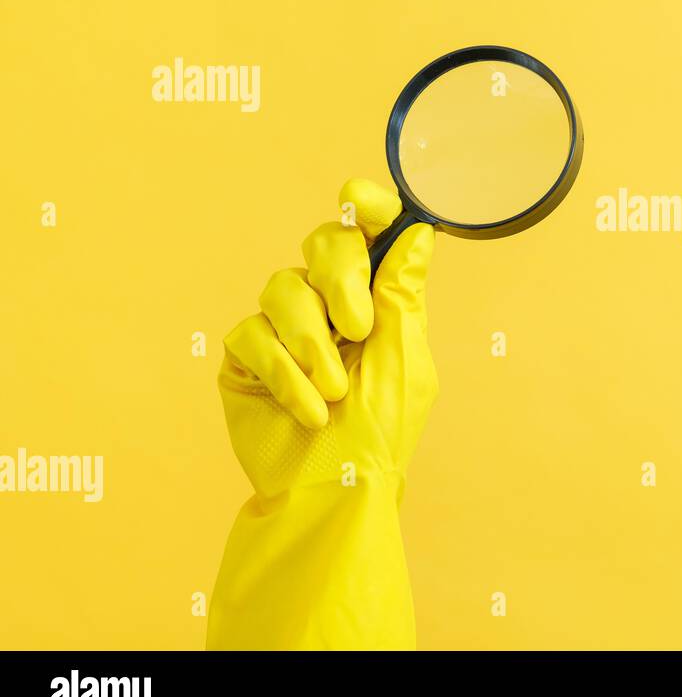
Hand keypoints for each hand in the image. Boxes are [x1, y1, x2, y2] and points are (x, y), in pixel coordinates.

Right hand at [218, 179, 437, 499]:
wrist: (331, 494)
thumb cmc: (378, 436)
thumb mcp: (403, 362)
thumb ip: (402, 296)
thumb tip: (420, 233)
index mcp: (377, 299)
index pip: (369, 232)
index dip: (367, 205)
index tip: (359, 201)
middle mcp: (330, 303)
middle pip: (322, 242)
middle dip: (340, 279)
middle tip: (357, 329)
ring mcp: (284, 326)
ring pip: (282, 286)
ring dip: (312, 342)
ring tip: (335, 391)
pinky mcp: (245, 354)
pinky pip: (253, 333)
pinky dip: (286, 374)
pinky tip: (309, 410)